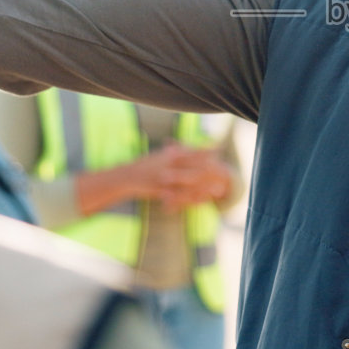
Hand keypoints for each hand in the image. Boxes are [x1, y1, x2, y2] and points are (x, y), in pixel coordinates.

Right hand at [76, 145, 228, 214]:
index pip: (190, 151)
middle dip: (210, 169)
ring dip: (205, 186)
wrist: (125, 177)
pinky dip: (193, 199)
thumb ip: (170, 152)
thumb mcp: (157, 156)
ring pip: (189, 183)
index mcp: (168, 155)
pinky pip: (180, 196)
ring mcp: (165, 179)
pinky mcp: (162, 191)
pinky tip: (203, 202)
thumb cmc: (142, 166)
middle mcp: (168, 166)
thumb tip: (179, 147)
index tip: (219, 148)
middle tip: (224, 169)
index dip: (205, 150)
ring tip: (219, 189)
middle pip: (193, 167)